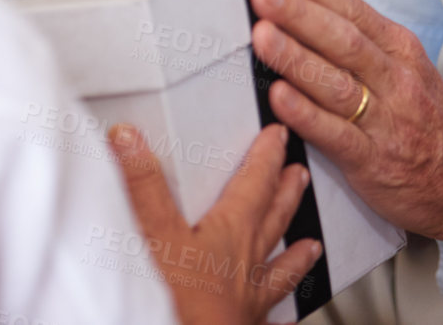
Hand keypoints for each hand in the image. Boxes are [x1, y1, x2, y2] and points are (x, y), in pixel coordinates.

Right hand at [108, 121, 322, 324]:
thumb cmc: (182, 301)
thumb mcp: (155, 233)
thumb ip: (145, 186)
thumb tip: (130, 139)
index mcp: (231, 232)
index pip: (255, 183)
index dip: (266, 157)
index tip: (278, 136)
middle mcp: (247, 263)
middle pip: (274, 220)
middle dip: (286, 194)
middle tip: (300, 176)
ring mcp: (248, 300)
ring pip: (280, 271)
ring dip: (295, 255)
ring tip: (313, 247)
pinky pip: (268, 323)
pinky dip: (279, 320)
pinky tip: (286, 323)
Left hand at [248, 0, 442, 263]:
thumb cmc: (435, 123)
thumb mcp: (410, 71)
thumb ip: (364, 47)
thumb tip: (309, 16)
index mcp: (400, 51)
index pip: (353, 12)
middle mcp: (395, 80)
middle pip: (343, 41)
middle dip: (300, 14)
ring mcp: (386, 121)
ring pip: (336, 83)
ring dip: (296, 57)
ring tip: (263, 36)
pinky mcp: (374, 162)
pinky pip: (335, 135)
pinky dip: (305, 115)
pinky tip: (279, 98)